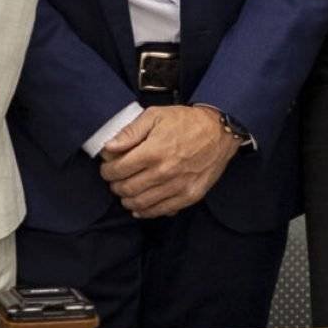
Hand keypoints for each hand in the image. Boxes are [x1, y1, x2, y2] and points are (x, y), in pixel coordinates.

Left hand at [99, 105, 241, 218]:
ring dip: (127, 200)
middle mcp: (164, 172)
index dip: (107, 171)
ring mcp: (178, 186)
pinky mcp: (189, 196)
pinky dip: (146, 211)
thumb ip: (130, 132)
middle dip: (115, 186)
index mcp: (153, 152)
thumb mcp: (155, 115)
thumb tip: (109, 148)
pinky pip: (161, 211)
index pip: (118, 170)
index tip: (107, 168)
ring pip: (141, 203)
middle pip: (127, 189)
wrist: (219, 132)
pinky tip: (140, 206)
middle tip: (115, 180)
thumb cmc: (186, 122)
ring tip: (126, 192)